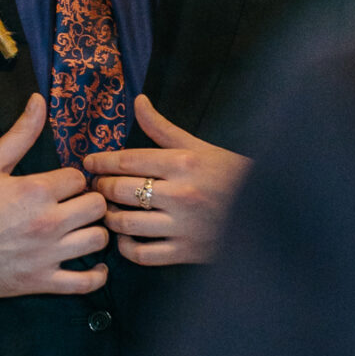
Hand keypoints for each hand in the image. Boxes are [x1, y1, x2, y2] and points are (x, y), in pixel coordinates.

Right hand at [0, 93, 108, 297]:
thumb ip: (20, 134)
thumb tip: (39, 101)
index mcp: (35, 190)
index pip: (79, 179)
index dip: (73, 181)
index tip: (63, 187)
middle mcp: (46, 221)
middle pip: (96, 206)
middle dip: (89, 202)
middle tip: (77, 206)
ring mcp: (46, 254)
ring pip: (98, 239)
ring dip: (94, 233)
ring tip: (82, 230)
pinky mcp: (41, 281)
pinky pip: (85, 284)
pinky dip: (96, 276)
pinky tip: (95, 267)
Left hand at [85, 94, 249, 266]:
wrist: (266, 210)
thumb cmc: (230, 174)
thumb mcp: (198, 147)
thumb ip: (162, 128)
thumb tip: (138, 101)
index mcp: (183, 163)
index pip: (127, 160)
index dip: (101, 162)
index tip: (88, 163)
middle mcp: (181, 194)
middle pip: (121, 190)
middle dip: (101, 188)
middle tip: (95, 187)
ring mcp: (183, 225)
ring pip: (126, 223)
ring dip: (109, 217)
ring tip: (107, 211)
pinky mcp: (187, 251)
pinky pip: (142, 254)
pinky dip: (125, 247)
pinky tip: (124, 237)